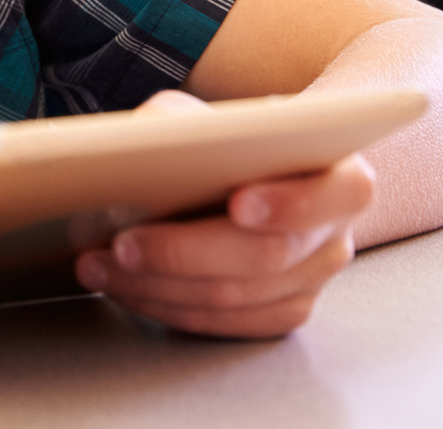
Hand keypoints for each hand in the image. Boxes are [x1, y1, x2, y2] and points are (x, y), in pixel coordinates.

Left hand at [74, 90, 372, 336]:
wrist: (253, 175)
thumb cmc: (233, 141)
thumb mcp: (208, 115)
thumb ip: (185, 121)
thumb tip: (143, 142)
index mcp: (341, 177)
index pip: (330, 195)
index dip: (287, 203)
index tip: (237, 202)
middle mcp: (334, 236)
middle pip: (267, 257)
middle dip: (186, 253)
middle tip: (123, 243)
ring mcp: (311, 282)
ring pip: (236, 298)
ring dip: (159, 285)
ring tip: (101, 265)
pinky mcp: (280, 313)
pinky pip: (224, 326)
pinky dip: (168, 307)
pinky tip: (126, 287)